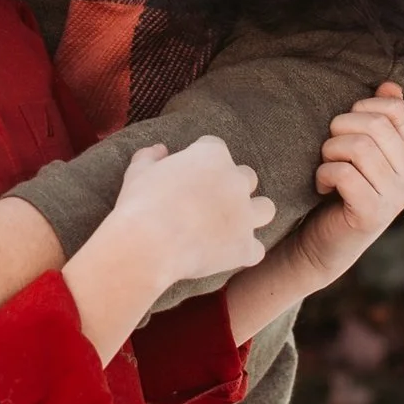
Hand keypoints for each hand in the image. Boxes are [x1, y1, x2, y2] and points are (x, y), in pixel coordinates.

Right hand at [112, 135, 274, 287]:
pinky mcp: (245, 247)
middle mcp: (236, 180)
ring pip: (265, 209)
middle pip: (246, 177)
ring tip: (231, 225)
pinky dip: (244, 251)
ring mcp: (245, 215)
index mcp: (212, 155)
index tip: (188, 175)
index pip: (215, 148)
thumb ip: (150, 156)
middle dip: (231, 187)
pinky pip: (256, 249)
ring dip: (251, 215)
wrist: (148, 244)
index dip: (201, 161)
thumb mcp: (138, 172)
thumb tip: (159, 150)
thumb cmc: (140, 203)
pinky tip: (227, 255)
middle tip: (208, 202)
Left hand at [301, 82, 403, 274]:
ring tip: (327, 166)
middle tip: (330, 148)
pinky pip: (344, 173)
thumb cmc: (342, 187)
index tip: (348, 127)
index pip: (395, 109)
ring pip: (358, 147)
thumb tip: (390, 85)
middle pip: (375, 125)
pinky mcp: (372, 214)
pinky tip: (324, 185)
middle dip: (340, 128)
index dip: (362, 108)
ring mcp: (396, 198)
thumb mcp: (364, 150)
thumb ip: (380, 119)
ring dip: (330, 152)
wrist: (325, 241)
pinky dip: (324, 174)